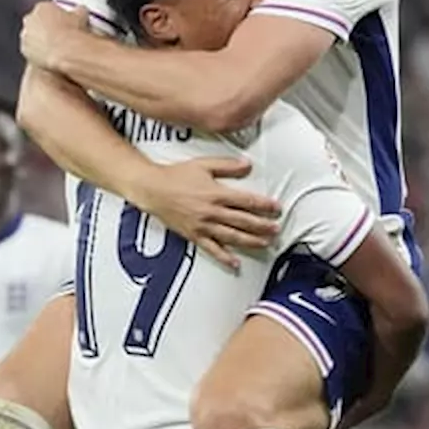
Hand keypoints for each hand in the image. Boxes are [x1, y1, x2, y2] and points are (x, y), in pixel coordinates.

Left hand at [20, 2, 91, 70]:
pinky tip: (50, 55)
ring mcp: (25, 36)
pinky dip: (38, 52)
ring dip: (40, 40)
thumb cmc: (71, 32)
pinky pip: (32, 50)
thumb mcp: (82, 15)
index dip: (57, 16)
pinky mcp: (25, 50)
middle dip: (45, 27)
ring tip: (55, 47)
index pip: (48, 9)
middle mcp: (30, 20)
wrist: (64, 50)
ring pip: (32, 36)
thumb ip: (79, 10)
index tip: (64, 21)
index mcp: (42, 7)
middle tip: (59, 34)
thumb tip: (81, 11)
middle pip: (37, 22)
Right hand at [127, 157, 280, 270]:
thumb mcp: (204, 164)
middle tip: (276, 229)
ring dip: (251, 241)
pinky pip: (212, 249)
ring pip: (232, 236)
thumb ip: (227, 166)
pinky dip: (224, 257)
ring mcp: (203, 226)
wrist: (152, 189)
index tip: (276, 208)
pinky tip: (235, 263)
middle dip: (262, 226)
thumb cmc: (176, 176)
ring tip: (265, 243)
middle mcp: (212, 212)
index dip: (264, 205)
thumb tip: (247, 164)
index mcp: (216, 194)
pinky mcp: (194, 235)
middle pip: (243, 221)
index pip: (246, 201)